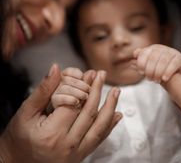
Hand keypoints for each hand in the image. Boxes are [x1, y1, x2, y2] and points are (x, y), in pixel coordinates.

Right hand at [0, 65, 121, 162]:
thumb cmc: (19, 138)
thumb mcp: (25, 112)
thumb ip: (43, 90)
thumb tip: (55, 69)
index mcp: (52, 133)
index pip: (74, 104)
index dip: (81, 86)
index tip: (87, 74)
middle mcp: (67, 145)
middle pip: (89, 113)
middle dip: (97, 90)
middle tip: (100, 74)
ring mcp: (76, 153)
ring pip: (99, 126)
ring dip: (110, 106)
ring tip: (115, 90)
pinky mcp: (81, 156)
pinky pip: (99, 140)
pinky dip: (110, 126)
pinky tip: (117, 114)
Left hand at [133, 44, 180, 81]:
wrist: (178, 70)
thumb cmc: (161, 68)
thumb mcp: (150, 65)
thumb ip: (141, 63)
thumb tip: (131, 62)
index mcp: (152, 48)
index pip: (144, 54)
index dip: (141, 63)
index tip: (140, 72)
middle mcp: (161, 48)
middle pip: (152, 58)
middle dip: (149, 70)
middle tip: (149, 79)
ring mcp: (171, 52)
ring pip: (162, 62)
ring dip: (158, 72)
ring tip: (156, 81)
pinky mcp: (179, 58)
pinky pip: (173, 64)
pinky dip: (168, 72)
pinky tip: (164, 79)